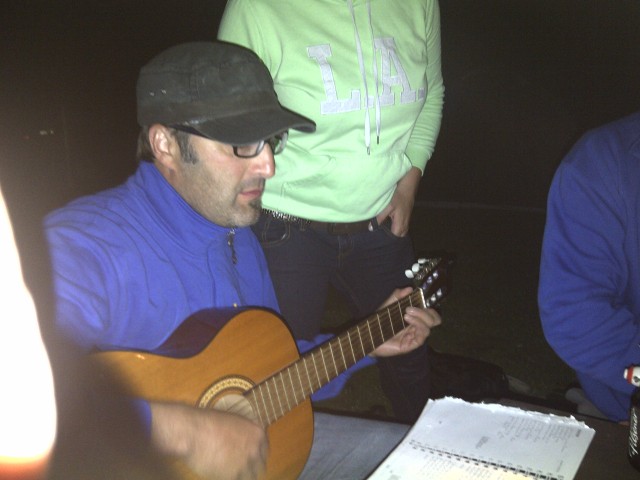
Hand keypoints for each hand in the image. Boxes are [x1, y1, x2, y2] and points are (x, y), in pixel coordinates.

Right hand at [150, 402, 267, 479]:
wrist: (192, 431)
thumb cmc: (208, 422)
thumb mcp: (233, 421)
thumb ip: (244, 433)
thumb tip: (246, 442)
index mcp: (258, 433)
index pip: (264, 450)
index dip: (256, 455)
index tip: (249, 458)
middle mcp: (255, 449)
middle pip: (259, 466)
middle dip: (250, 467)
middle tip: (237, 467)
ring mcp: (245, 464)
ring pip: (248, 477)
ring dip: (239, 475)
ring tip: (226, 469)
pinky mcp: (233, 476)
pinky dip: (226, 477)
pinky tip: (218, 473)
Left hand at [370, 287, 440, 356]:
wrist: (369, 336)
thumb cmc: (379, 322)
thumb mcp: (388, 306)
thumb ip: (397, 296)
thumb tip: (410, 288)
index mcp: (415, 319)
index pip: (432, 315)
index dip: (430, 308)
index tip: (419, 300)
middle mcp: (417, 328)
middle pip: (435, 321)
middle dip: (426, 312)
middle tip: (410, 308)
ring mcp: (415, 337)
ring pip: (429, 327)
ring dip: (420, 317)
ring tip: (406, 314)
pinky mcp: (411, 345)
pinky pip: (422, 336)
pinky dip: (418, 325)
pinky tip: (407, 319)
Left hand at [375, 167, 420, 236]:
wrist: (408, 187)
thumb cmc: (398, 196)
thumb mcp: (388, 207)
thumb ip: (380, 218)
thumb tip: (371, 228)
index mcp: (400, 222)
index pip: (395, 236)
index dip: (388, 238)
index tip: (380, 238)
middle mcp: (405, 223)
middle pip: (399, 235)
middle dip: (392, 236)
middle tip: (381, 235)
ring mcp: (406, 220)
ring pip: (401, 231)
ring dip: (395, 231)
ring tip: (384, 231)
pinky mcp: (406, 216)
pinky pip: (402, 226)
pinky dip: (396, 227)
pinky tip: (389, 224)